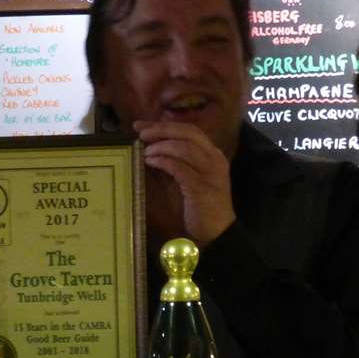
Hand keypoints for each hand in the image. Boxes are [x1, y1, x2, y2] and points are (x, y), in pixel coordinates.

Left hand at [134, 120, 235, 246]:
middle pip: (188, 132)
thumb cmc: (200, 207)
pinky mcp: (201, 187)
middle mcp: (214, 158)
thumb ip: (174, 163)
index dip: (164, 125)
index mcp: (212, 154)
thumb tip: (149, 149)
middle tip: (142, 133)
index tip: (141, 125)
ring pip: (184, 147)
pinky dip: (163, 161)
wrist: (217, 232)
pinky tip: (150, 162)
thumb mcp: (186, 180)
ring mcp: (210, 172)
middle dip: (162, 130)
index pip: (189, 130)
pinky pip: (180, 167)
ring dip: (161, 146)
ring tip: (145, 151)